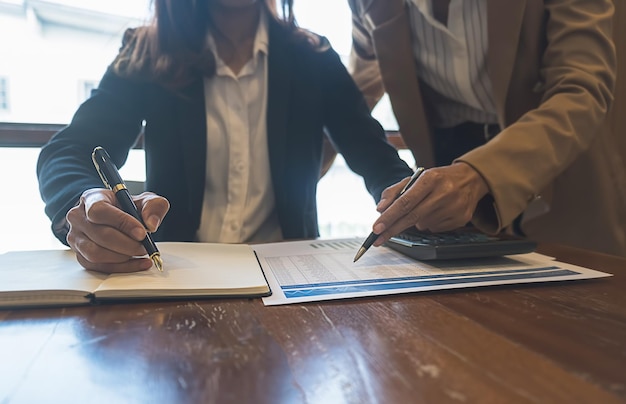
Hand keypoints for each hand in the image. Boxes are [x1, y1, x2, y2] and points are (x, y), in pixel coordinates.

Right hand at [65, 188, 169, 272]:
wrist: (117, 217)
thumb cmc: (127, 207)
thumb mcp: (144, 200)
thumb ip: (153, 206)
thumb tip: (151, 224)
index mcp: (92, 198)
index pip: (100, 211)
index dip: (122, 223)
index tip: (142, 233)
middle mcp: (78, 217)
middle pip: (100, 235)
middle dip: (127, 244)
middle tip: (144, 246)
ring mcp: (76, 238)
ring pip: (96, 253)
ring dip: (123, 257)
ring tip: (140, 252)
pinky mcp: (81, 255)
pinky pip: (99, 267)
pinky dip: (122, 267)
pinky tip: (138, 263)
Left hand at [372, 163, 488, 245]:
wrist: (470, 179)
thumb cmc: (438, 179)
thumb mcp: (416, 178)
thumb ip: (394, 192)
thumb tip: (380, 209)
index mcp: (430, 178)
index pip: (405, 202)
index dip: (389, 217)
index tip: (376, 228)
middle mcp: (444, 192)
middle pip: (412, 217)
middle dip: (392, 229)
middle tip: (378, 239)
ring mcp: (455, 207)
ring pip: (422, 225)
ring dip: (416, 221)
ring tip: (426, 207)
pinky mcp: (461, 219)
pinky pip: (434, 229)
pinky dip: (429, 224)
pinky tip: (437, 212)